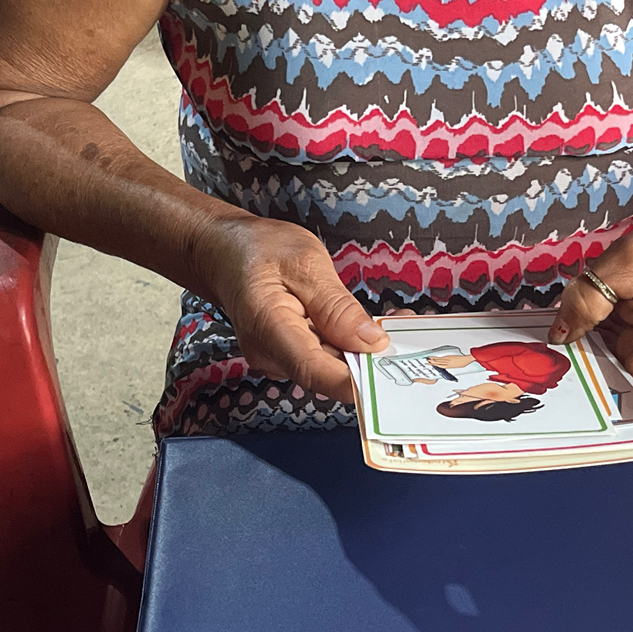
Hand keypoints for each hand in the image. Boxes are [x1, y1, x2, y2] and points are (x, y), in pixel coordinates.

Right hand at [203, 212, 388, 402]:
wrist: (223, 253)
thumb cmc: (257, 250)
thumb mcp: (304, 262)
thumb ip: (337, 306)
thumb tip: (371, 342)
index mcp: (269, 330)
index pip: (318, 373)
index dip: (359, 381)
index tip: (395, 373)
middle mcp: (272, 356)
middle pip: (330, 374)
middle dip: (371, 359)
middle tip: (409, 331)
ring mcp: (280, 360)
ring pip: (331, 367)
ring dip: (364, 350)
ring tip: (397, 322)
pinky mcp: (290, 356)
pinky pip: (325, 358)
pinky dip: (350, 344)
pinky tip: (372, 327)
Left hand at [549, 208, 632, 398]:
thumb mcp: (629, 264)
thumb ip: (589, 296)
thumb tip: (558, 333)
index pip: (630, 396)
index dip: (599, 407)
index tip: (567, 404)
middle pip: (601, 381)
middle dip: (570, 378)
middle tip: (534, 374)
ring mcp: (626, 341)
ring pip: (589, 359)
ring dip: (565, 355)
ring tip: (533, 355)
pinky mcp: (615, 327)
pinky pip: (588, 337)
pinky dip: (570, 333)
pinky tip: (547, 330)